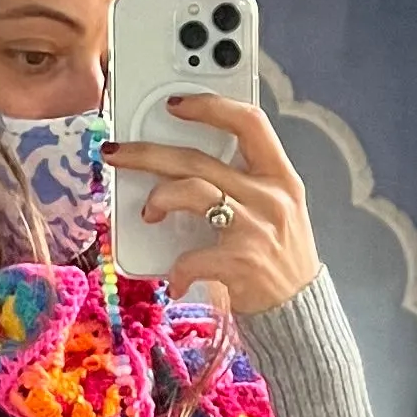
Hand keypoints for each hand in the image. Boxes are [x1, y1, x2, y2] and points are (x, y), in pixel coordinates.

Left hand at [105, 95, 321, 317]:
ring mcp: (256, 228)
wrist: (300, 312)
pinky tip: (174, 279)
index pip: (250, 123)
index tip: (174, 105)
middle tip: (115, 152)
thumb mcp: (277, 208)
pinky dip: (176, 269)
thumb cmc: (278, 257)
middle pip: (199, 159)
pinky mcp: (241, 262)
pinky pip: (192, 256)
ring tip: (148, 213)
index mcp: (280, 176)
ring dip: (158, 198)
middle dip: (147, 152)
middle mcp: (270, 196)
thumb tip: (184, 161)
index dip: (211, 106)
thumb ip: (243, 181)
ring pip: (192, 191)